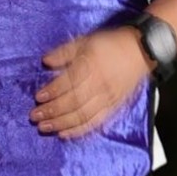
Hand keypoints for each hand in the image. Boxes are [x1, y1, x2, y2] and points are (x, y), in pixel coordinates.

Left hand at [32, 28, 150, 140]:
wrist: (142, 51)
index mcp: (91, 65)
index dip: (52, 91)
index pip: (68, 82)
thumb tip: (45, 61)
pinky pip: (95, 122)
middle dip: (52, 111)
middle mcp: (99, 84)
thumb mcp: (85, 41)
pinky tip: (65, 134)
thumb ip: (64, 52)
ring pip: (82, 115)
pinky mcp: (114, 107)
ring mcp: (107, 98)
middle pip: (73, 102)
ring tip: (45, 128)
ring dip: (62, 124)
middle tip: (35, 117)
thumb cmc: (111, 44)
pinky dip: (79, 130)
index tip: (37, 97)